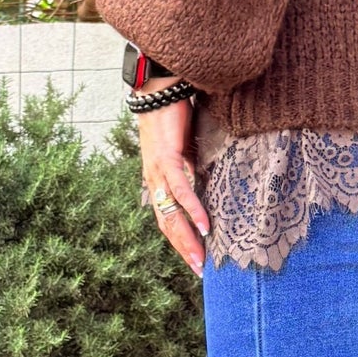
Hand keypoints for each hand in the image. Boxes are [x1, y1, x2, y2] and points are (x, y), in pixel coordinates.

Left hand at [138, 96, 209, 275]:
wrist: (159, 86)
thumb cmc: (173, 113)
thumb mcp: (185, 147)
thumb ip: (191, 165)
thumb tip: (204, 178)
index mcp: (157, 178)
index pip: (166, 216)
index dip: (179, 239)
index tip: (194, 257)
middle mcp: (153, 178)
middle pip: (167, 222)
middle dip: (183, 248)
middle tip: (199, 270)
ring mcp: (157, 170)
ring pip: (171, 212)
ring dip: (186, 239)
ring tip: (200, 259)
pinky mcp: (167, 157)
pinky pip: (181, 189)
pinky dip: (193, 209)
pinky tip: (205, 226)